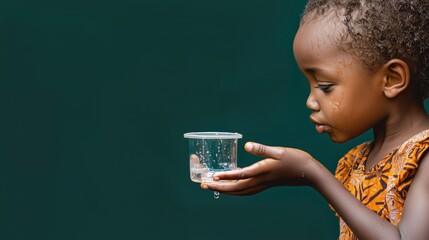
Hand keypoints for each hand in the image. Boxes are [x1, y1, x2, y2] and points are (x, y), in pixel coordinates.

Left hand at [201, 142, 319, 195]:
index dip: (226, 176)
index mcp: (262, 171)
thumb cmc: (296, 160)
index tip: (213, 177)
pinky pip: (247, 191)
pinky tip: (232, 188)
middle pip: (236, 188)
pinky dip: (236, 191)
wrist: (309, 173)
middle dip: (219, 187)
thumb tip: (248, 145)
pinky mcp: (266, 184)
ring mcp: (263, 184)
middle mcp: (261, 180)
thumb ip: (262, 149)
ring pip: (240, 191)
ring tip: (212, 187)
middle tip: (204, 185)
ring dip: (225, 190)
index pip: (241, 175)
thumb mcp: (279, 151)